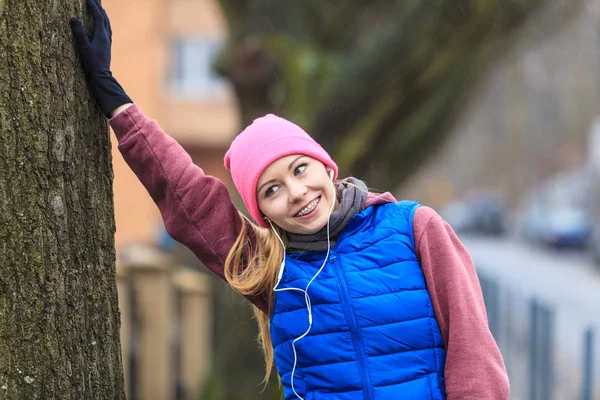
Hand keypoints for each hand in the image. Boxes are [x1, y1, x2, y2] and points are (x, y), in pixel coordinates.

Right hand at [70, 0, 131, 116]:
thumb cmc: (92, 63)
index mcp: (101, 35)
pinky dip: (104, 23)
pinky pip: (107, 30)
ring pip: (107, 24)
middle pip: (104, 18)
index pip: (98, 16)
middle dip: (98, 7)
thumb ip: (79, 32)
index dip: (92, 6)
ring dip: (102, 14)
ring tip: (99, 8)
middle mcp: (106, 36)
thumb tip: (73, 18)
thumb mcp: (83, 47)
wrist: (102, 77)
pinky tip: (103, 26)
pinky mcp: (106, 46)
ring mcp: (107, 41)